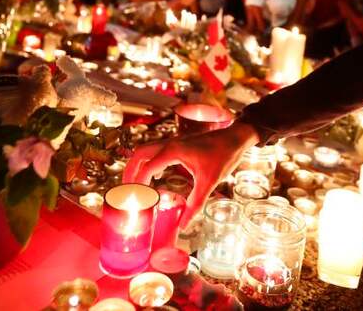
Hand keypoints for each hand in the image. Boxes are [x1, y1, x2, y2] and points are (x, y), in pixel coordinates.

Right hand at [124, 123, 259, 225]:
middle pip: (139, 155)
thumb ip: (195, 204)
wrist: (236, 138)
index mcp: (173, 151)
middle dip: (129, 172)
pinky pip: (156, 151)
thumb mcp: (209, 182)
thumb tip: (183, 225)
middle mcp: (169, 144)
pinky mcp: (179, 144)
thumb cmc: (223, 155)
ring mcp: (174, 142)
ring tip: (134, 184)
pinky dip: (148, 162)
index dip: (138, 185)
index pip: (147, 168)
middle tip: (126, 191)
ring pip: (146, 151)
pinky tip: (153, 176)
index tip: (134, 201)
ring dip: (137, 166)